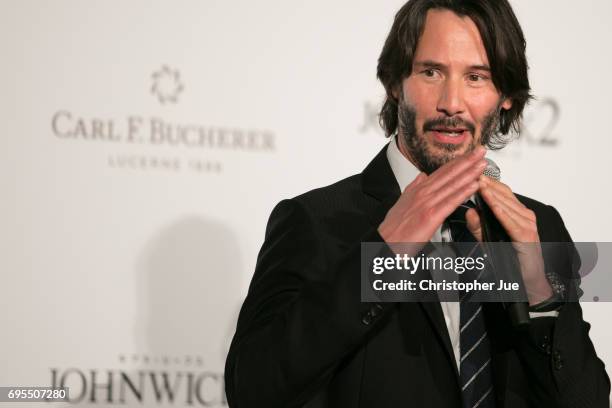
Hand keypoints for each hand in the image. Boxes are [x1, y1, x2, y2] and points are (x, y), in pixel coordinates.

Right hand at [378, 146, 486, 250]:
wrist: (385, 241)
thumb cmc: (393, 227)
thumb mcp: (402, 202)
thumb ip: (414, 188)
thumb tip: (422, 177)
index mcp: (418, 189)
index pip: (441, 172)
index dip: (457, 162)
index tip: (469, 154)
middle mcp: (423, 193)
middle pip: (448, 174)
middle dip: (467, 161)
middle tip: (481, 151)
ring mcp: (427, 203)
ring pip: (452, 185)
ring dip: (469, 173)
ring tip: (482, 164)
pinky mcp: (430, 216)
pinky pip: (451, 202)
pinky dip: (463, 192)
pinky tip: (474, 186)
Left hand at [465, 175, 552, 304]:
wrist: (526, 281)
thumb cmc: (510, 260)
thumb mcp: (488, 240)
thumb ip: (478, 226)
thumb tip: (469, 211)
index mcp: (516, 213)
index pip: (501, 192)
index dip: (487, 181)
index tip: (472, 171)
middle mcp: (524, 216)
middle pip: (504, 194)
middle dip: (487, 183)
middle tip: (473, 171)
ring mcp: (528, 225)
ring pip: (507, 206)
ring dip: (492, 194)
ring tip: (479, 183)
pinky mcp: (527, 237)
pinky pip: (511, 222)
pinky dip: (501, 213)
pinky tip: (491, 205)